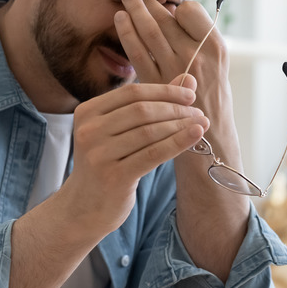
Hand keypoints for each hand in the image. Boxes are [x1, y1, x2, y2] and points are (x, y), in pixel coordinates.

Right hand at [65, 78, 208, 233]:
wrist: (84, 207)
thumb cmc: (107, 163)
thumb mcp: (120, 131)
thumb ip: (150, 104)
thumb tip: (188, 79)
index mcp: (87, 112)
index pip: (132, 92)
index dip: (164, 91)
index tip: (190, 95)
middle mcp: (89, 130)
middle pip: (142, 110)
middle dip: (175, 109)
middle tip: (198, 112)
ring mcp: (99, 154)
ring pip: (149, 132)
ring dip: (180, 126)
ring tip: (201, 124)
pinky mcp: (113, 176)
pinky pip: (153, 154)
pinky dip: (178, 142)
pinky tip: (195, 136)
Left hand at [113, 0, 229, 120]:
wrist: (210, 137)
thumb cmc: (212, 98)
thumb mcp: (218, 65)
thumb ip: (199, 40)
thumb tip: (172, 12)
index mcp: (216, 47)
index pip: (190, 11)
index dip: (177, 8)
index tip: (169, 9)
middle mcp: (196, 55)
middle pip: (166, 19)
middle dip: (148, 4)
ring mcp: (175, 69)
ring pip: (149, 31)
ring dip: (135, 11)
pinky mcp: (155, 83)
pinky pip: (137, 52)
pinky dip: (127, 33)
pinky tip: (120, 21)